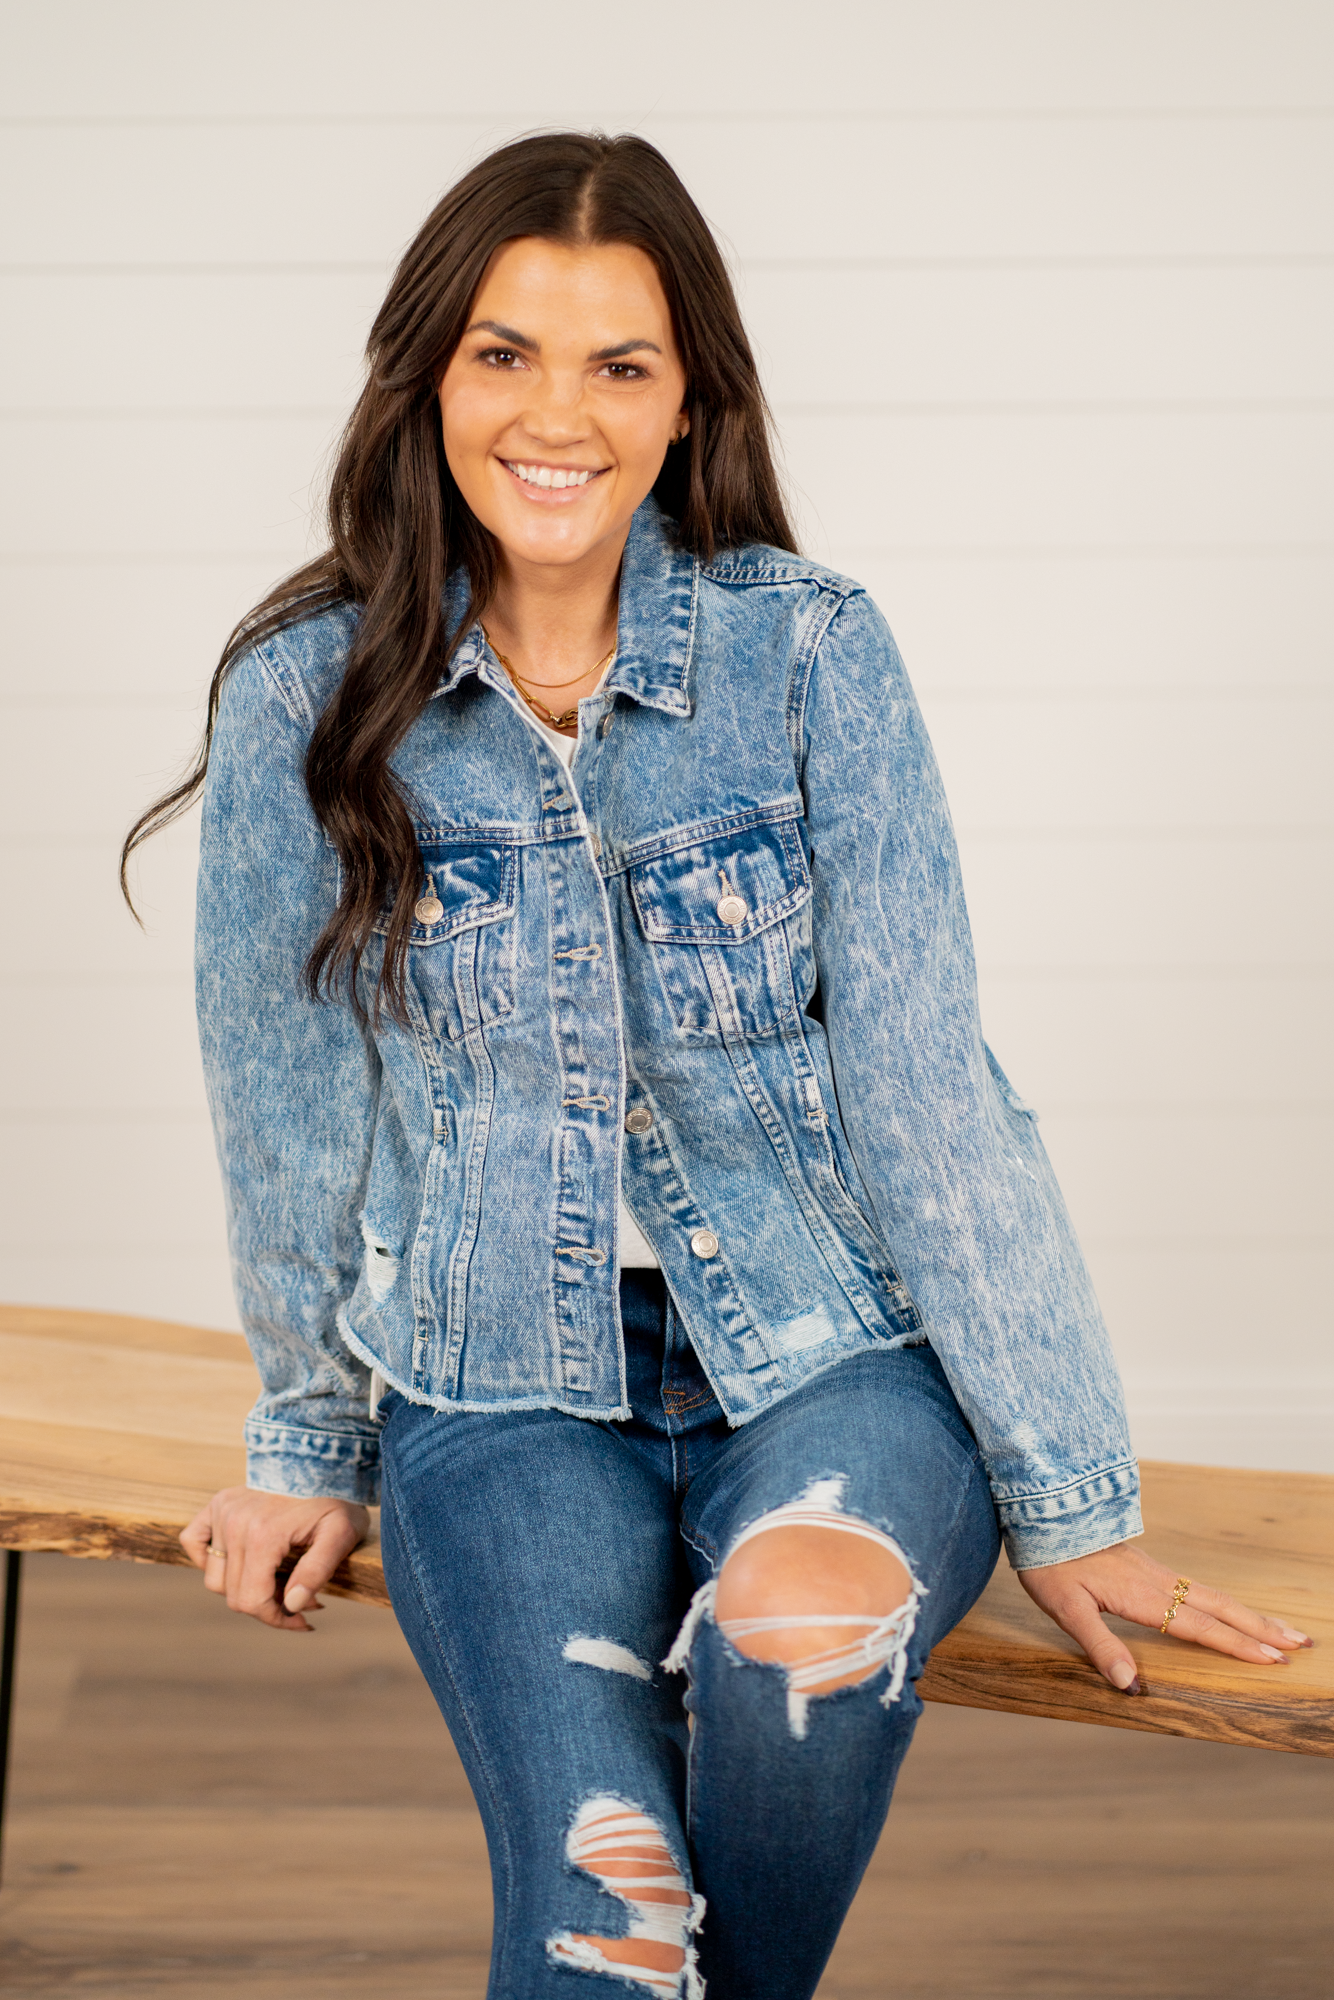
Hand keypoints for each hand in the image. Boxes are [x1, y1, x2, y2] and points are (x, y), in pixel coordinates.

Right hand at [180, 1487, 369, 1631]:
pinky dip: (208, 1558)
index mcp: (263, 1535)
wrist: (323, 1458)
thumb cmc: (336, 1497)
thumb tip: (291, 1606)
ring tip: (277, 1578)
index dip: (278, 1619)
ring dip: (243, 1587)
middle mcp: (234, 1524)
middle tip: (298, 1597)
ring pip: (215, 1578)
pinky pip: (193, 1542)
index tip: (303, 1618)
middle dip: (267, 1606)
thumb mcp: (342, 1534)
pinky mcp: (217, 1503)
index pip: (253, 1601)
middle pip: (234, 1595)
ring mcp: (222, 1512)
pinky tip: (241, 1561)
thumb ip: (317, 1571)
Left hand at [1019, 1539, 1311, 1692]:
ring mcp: (1157, 1572)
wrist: (1045, 1513)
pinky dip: (1227, 1602)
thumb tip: (1131, 1685)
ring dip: (1251, 1615)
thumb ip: (1099, 1645)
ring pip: (1215, 1595)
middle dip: (1262, 1629)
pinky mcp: (1150, 1566)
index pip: (1200, 1626)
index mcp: (1144, 1596)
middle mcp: (1159, 1582)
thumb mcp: (1066, 1609)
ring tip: (1282, 1630)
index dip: (1237, 1645)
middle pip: (1221, 1608)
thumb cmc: (1051, 1563)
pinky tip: (1232, 1609)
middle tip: (1302, 1644)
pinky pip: (1200, 1587)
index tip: (1273, 1660)